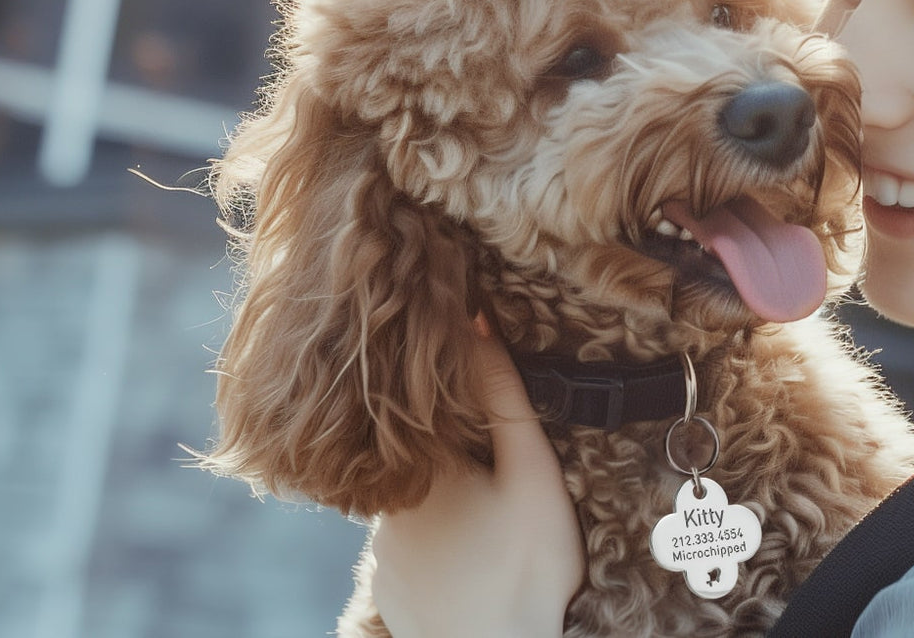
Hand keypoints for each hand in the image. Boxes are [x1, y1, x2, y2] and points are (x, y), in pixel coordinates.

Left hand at [370, 315, 583, 637]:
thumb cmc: (527, 568)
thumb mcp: (531, 473)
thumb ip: (504, 396)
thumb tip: (474, 320)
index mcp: (418, 466)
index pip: (428, 412)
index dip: (462, 409)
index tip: (491, 430)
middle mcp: (384, 506)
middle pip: (422, 460)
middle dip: (458, 463)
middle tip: (503, 491)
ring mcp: (381, 554)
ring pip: (416, 507)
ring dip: (447, 508)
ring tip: (492, 530)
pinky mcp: (388, 591)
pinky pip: (411, 553)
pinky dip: (439, 550)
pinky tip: (473, 562)